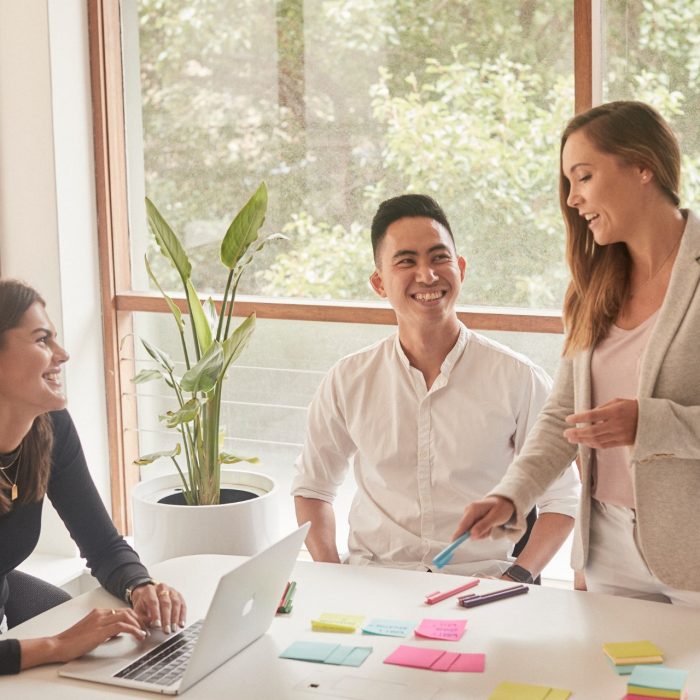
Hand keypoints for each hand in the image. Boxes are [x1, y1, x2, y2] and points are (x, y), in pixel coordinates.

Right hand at [21, 608, 146, 667]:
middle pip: (127, 611)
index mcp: (99, 612)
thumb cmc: (72, 641)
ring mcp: (100, 620)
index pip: (122, 611)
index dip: (135, 617)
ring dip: (139, 624)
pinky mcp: (100, 630)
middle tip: (148, 627)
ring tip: (145, 633)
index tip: (143, 623)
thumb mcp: (92, 632)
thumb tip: (117, 632)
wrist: (58, 645)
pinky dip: (133, 630)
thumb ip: (105, 629)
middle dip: (140, 619)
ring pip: (127, 616)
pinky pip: (122, 626)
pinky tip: (138, 635)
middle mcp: (101, 613)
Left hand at [130, 582, 185, 633]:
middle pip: (166, 603)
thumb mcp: (138, 610)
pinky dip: (182, 615)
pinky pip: (182, 604)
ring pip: (176, 603)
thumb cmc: (143, 603)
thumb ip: (143, 619)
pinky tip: (181, 623)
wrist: (147, 593)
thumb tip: (152, 626)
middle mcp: (161, 588)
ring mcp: (171, 590)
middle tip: (166, 630)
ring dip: (175, 617)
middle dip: (167, 618)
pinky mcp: (178, 594)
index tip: (157, 626)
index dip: (155, 614)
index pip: (153, 602)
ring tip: (174, 628)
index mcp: (149, 591)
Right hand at [452, 496, 514, 540]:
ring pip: (472, 532)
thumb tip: (471, 535)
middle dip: (480, 533)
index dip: (458, 534)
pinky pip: (474, 530)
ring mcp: (469, 514)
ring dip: (483, 532)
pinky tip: (489, 525)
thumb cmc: (501, 508)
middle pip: (468, 530)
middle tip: (491, 528)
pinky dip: (482, 531)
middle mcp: (468, 510)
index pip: (463, 524)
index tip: (453, 542)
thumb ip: (483, 526)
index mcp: (473, 508)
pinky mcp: (471, 518)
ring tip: (491, 525)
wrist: (504, 501)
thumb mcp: (495, 517)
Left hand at [564, 398, 637, 448]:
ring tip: (571, 439)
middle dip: (577, 433)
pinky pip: (604, 445)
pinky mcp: (622, 442)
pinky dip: (592, 444)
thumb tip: (586, 415)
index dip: (579, 418)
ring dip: (582, 440)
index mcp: (615, 411)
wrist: (653, 419)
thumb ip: (602, 408)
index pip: (592, 415)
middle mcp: (617, 424)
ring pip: (597, 440)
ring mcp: (620, 435)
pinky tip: (584, 442)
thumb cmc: (631, 407)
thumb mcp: (617, 402)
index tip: (568, 419)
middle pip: (592, 431)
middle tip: (566, 433)